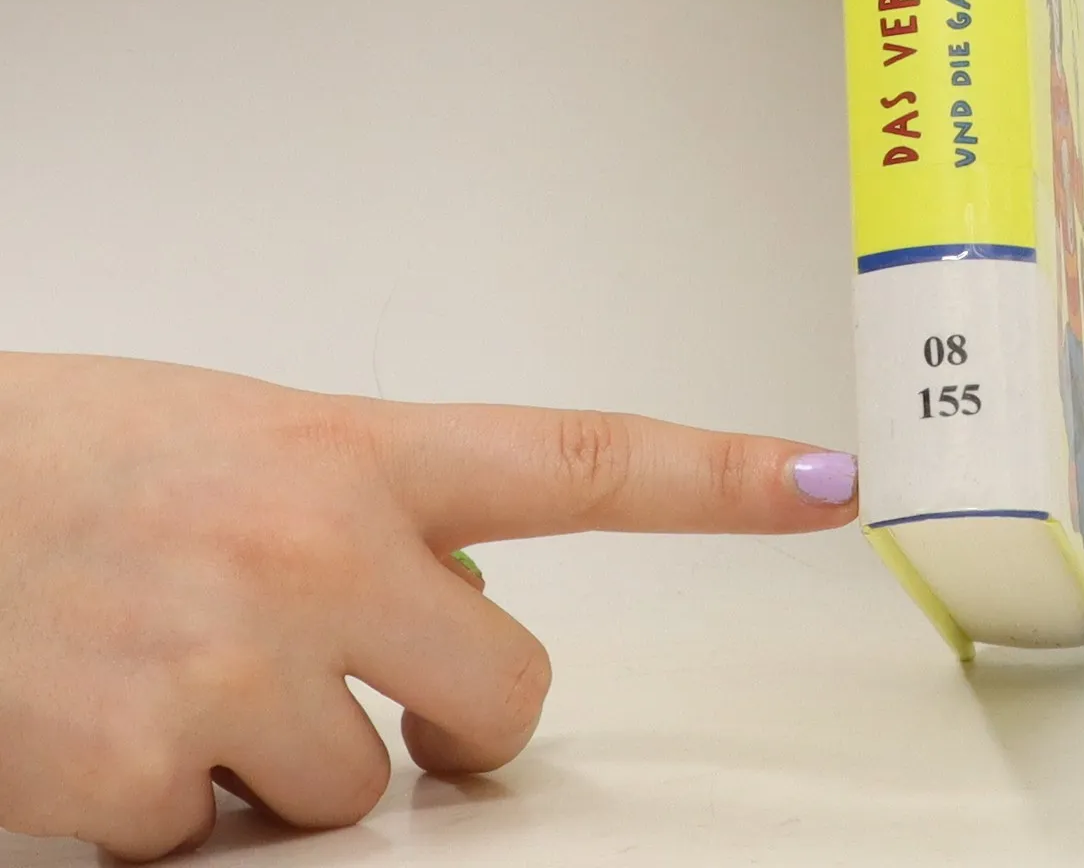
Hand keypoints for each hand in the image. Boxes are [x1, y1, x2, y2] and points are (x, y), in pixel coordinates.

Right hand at [0, 351, 856, 859]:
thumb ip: (368, 505)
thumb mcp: (247, 440)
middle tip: (379, 696)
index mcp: (355, 448)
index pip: (582, 460)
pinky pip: (224, 847)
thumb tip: (461, 591)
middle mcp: (319, 545)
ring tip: (181, 675)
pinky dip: (177, 815)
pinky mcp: (150, 778)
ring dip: (289, 767)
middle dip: (457, 720)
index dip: (720, 478)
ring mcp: (239, 665)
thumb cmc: (69, 459)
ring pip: (361, 792)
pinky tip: (110, 723)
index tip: (825, 483)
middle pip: (504, 687)